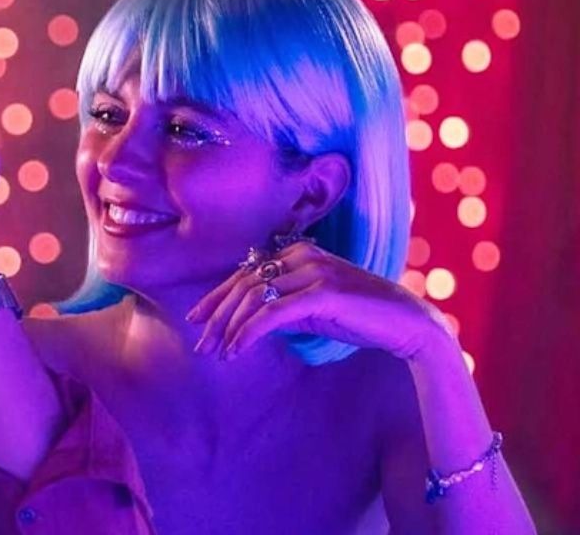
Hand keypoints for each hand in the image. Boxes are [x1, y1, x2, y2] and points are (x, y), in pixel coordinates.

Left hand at [186, 241, 455, 361]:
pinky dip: (248, 333)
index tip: (197, 319)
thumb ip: (281, 306)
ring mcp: (312, 271)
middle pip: (243, 284)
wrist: (408, 325)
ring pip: (253, 298)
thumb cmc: (361, 318)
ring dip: (229, 328)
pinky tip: (236, 350)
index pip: (246, 273)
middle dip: (216, 315)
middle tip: (200, 342)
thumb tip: (245, 320)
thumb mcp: (312, 309)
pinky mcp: (321, 293)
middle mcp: (302, 255)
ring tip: (216, 352)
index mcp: (298, 253)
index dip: (217, 297)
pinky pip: (271, 313)